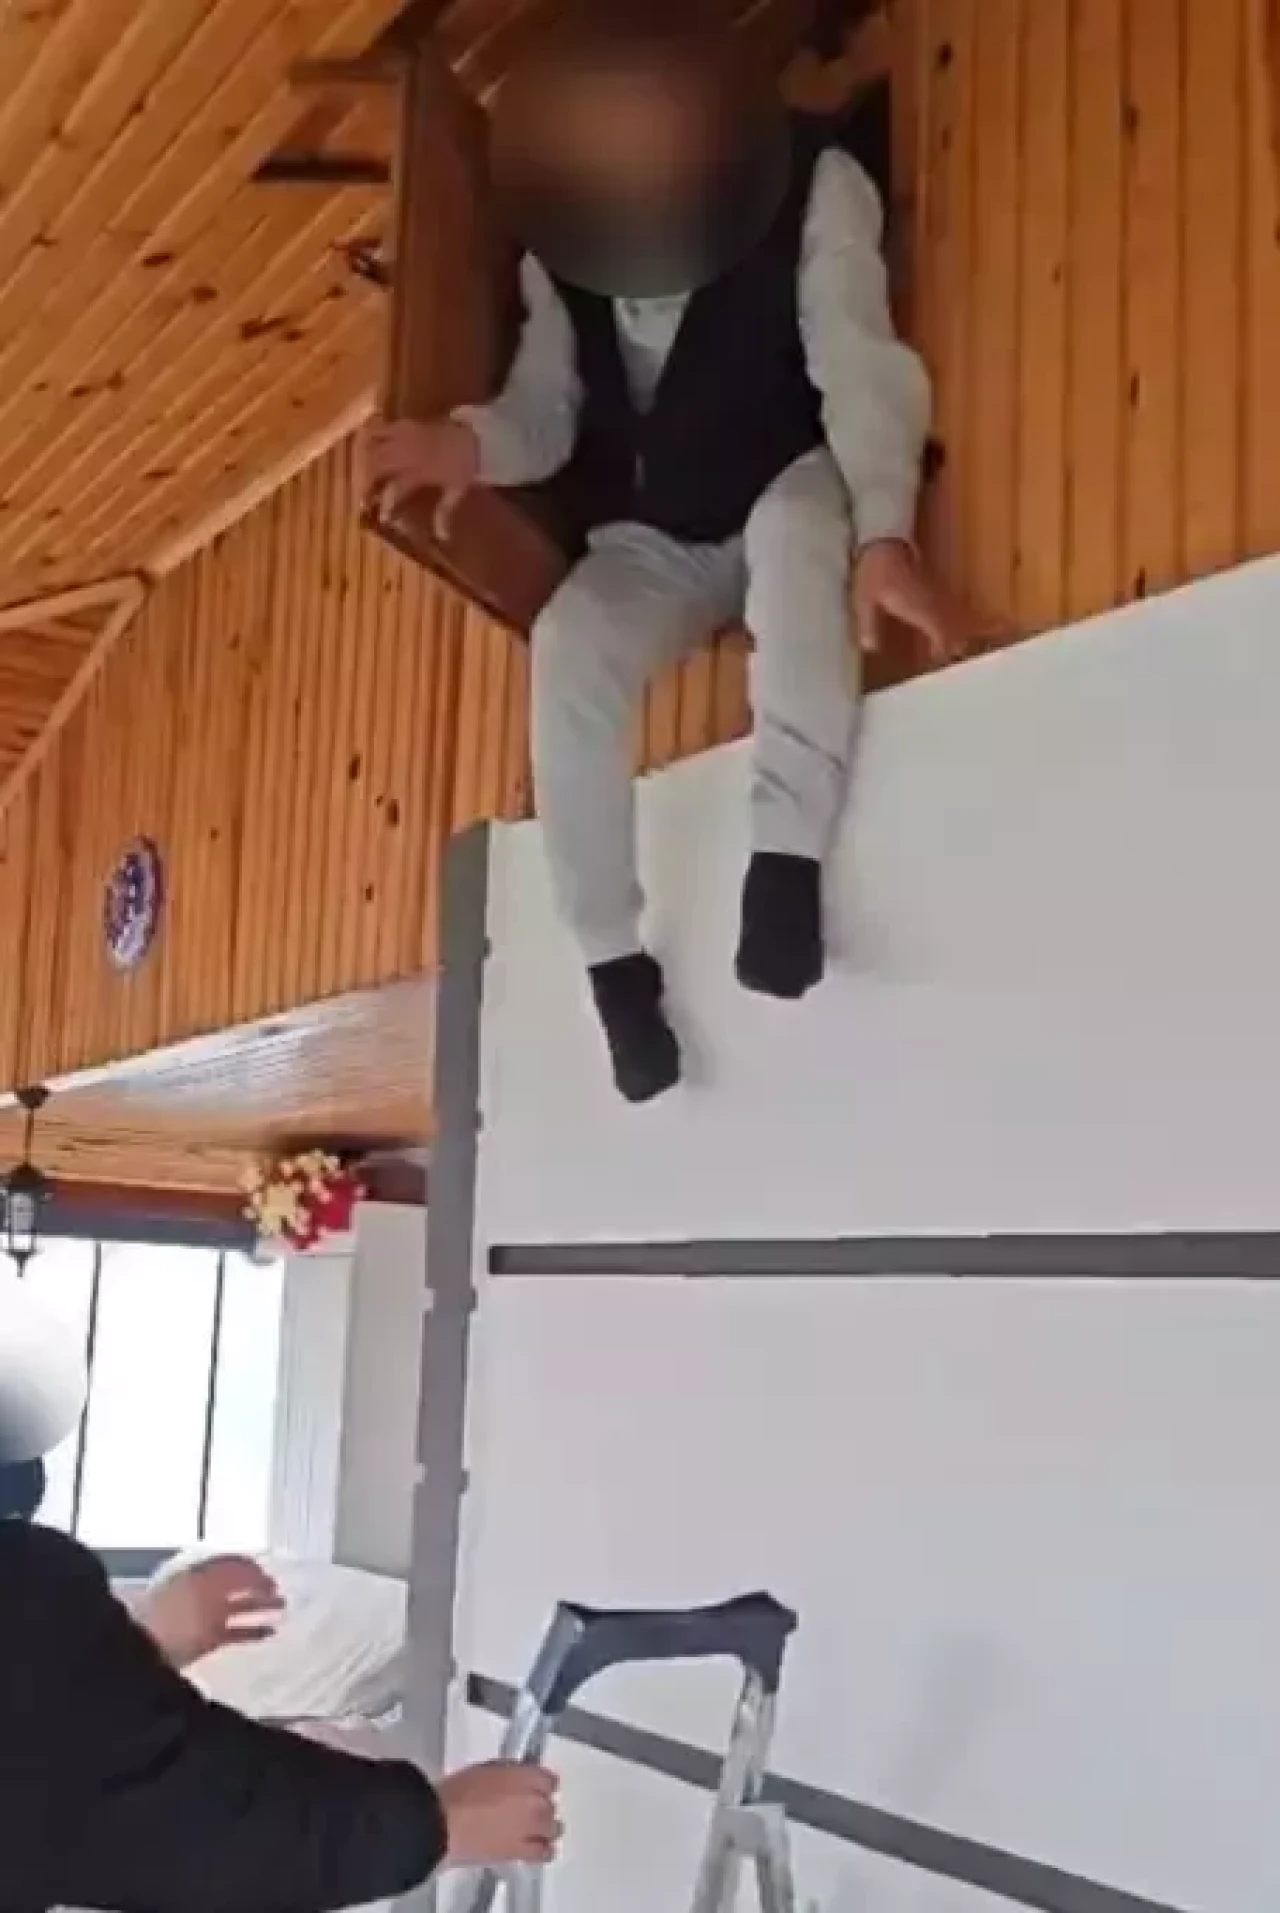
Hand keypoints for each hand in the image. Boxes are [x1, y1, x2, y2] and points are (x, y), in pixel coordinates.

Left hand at [138, 1556, 284, 1670]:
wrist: (148, 1652)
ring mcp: (204, 1617)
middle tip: (280, 1589)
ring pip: (238, 1607)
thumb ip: (230, 1577)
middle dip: (259, 1585)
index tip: (270, 1570)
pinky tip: (269, 1632)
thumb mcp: (204, 1589)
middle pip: (236, 1584)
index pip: (229, 1564)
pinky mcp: (207, 1641)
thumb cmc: (174, 1616)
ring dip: (261, 1606)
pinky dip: (252, 1631)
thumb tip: (253, 1570)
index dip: (251, 1566)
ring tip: (282, 1608)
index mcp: (198, 1576)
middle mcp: (202, 1593)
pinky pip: (234, 1631)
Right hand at [361, 415, 480, 539]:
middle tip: (366, 497)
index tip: (383, 519)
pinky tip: (366, 450)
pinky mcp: (402, 424)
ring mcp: (403, 436)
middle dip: (366, 483)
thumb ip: (444, 513)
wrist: (473, 437)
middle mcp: (407, 453)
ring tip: (362, 475)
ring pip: (371, 446)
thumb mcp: (456, 491)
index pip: (395, 490)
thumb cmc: (465, 466)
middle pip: (376, 466)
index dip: (386, 506)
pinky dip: (369, 438)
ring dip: (364, 461)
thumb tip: (443, 538)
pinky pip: (378, 428)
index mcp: (420, 471)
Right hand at [437, 1761, 561, 1868]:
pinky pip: (544, 1852)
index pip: (550, 1780)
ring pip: (552, 1828)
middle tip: (525, 1811)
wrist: (443, 1824)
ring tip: (531, 1831)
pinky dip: (544, 1850)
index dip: (541, 1786)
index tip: (533, 1790)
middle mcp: (535, 1801)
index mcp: (525, 1776)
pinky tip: (537, 1849)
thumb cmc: (458, 1792)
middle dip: (540, 1807)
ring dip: (543, 1828)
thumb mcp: (487, 1770)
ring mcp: (530, 1828)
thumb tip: (519, 1782)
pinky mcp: (520, 1852)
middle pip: (550, 1805)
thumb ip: (511, 1775)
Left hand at [853, 539, 970, 666]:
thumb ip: (868, 624)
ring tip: (961, 653)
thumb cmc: (874, 574)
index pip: (938, 632)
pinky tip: (956, 633)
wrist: (884, 545)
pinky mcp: (935, 592)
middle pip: (953, 627)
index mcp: (916, 607)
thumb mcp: (864, 601)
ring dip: (960, 634)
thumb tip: (871, 648)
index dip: (942, 649)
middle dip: (957, 645)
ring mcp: (935, 596)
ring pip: (955, 618)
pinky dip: (955, 622)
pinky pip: (951, 610)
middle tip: (957, 664)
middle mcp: (931, 603)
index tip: (940, 664)